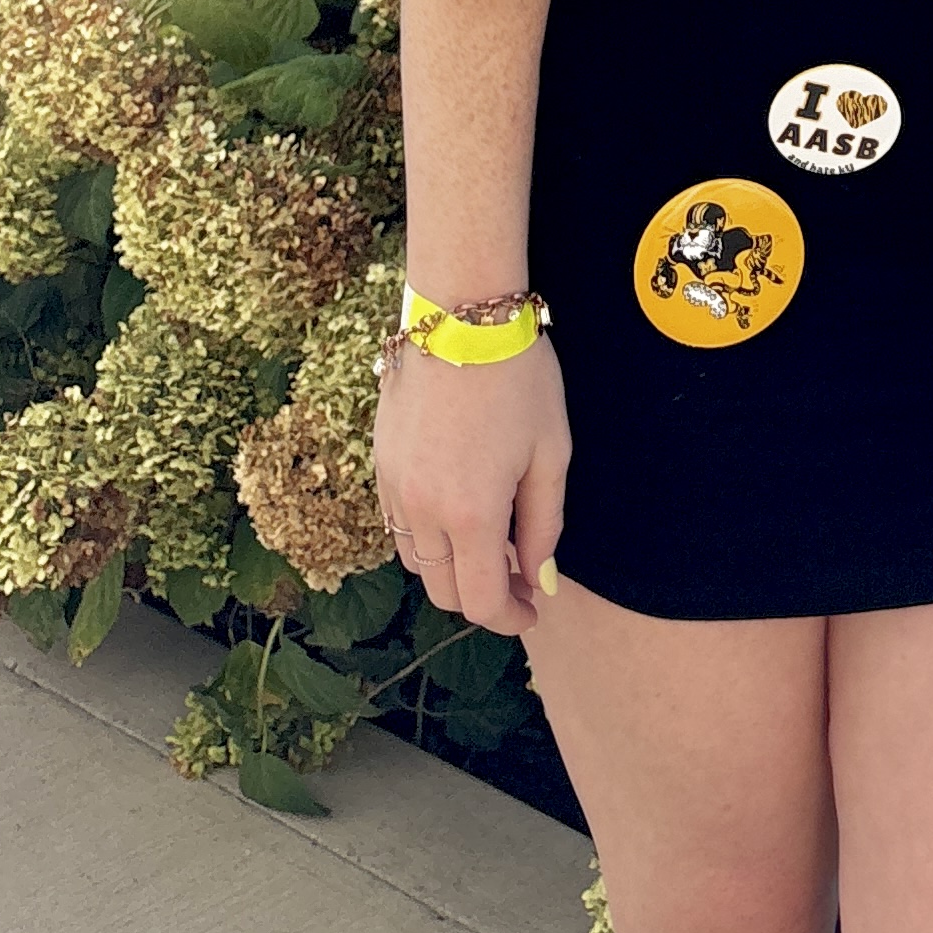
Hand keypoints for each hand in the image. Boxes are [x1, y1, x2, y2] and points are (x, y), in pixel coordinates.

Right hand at [373, 336, 571, 633]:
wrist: (461, 315)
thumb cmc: (518, 377)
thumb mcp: (550, 452)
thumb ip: (544, 524)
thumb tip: (539, 577)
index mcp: (471, 514)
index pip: (480, 602)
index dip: (508, 617)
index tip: (531, 608)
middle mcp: (423, 511)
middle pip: (444, 591)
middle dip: (483, 598)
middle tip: (519, 579)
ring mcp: (395, 488)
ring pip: (417, 563)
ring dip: (453, 568)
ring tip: (492, 543)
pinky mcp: (381, 465)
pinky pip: (399, 526)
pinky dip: (427, 537)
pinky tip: (458, 511)